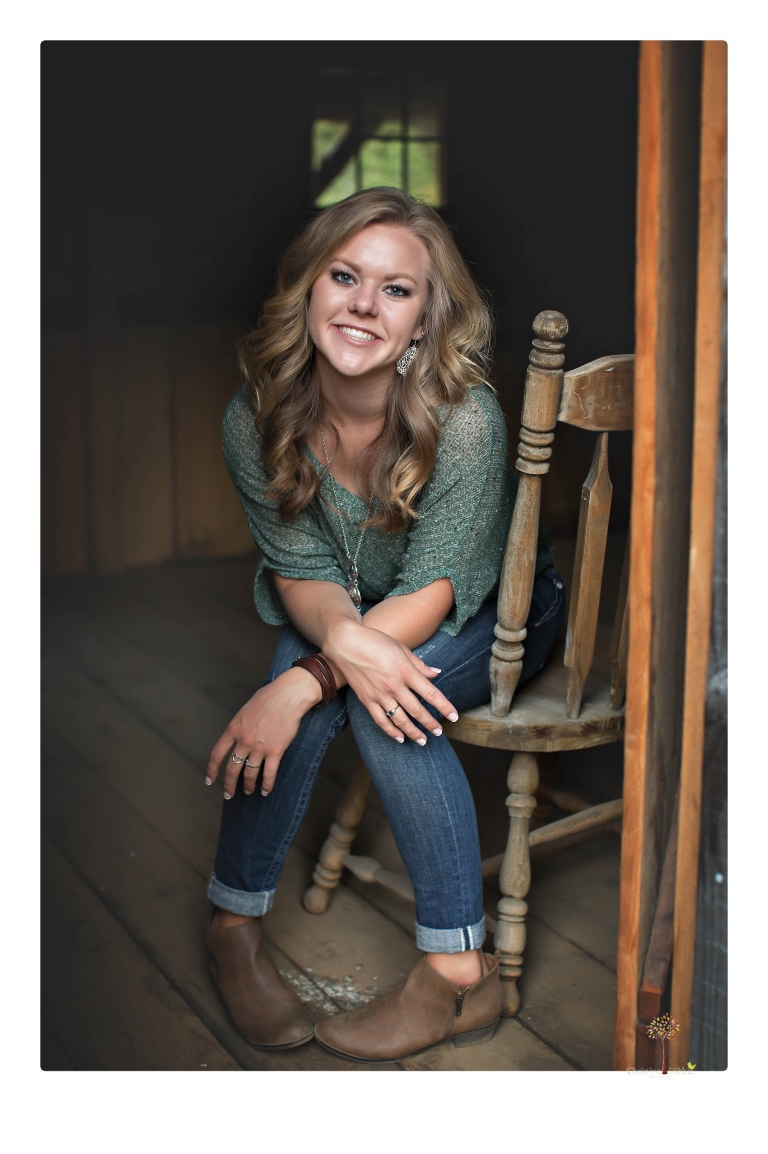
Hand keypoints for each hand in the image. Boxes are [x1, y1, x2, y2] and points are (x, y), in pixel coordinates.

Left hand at [205, 667, 321, 797]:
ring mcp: (259, 747)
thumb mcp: (245, 710)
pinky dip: (266, 785)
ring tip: (248, 792)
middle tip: (228, 795)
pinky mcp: (275, 752)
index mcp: (233, 729)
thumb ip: (239, 726)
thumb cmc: (268, 698)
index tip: (210, 780)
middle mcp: (243, 741)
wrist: (288, 696)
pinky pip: (268, 774)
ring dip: (248, 786)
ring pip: (249, 774)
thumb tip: (237, 738)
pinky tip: (265, 791)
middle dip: (229, 785)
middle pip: (232, 769)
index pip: (217, 754)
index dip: (212, 770)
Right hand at [323, 618, 457, 744]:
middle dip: (430, 723)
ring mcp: (380, 694)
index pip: (431, 693)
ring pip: (400, 719)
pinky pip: (381, 720)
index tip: (454, 716)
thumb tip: (436, 673)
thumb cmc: (375, 641)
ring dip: (413, 732)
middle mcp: (394, 685)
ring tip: (423, 741)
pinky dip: (391, 731)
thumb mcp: (401, 648)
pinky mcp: (367, 700)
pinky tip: (400, 738)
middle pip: (417, 710)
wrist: (346, 643)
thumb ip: (419, 664)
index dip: (444, 707)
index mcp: (406, 671)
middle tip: (439, 732)